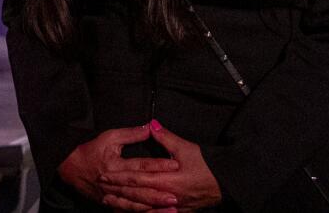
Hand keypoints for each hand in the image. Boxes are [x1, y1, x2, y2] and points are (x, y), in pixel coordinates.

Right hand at [57, 125, 180, 211]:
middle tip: (176, 195)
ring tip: (171, 208)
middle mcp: (114, 183)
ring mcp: (112, 196)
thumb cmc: (91, 151)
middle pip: (139, 189)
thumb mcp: (109, 137)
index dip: (158, 165)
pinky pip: (128, 211)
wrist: (71, 168)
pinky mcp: (112, 204)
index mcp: (115, 165)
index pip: (140, 165)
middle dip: (158, 193)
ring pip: (135, 204)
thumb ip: (130, 134)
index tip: (175, 165)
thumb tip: (149, 128)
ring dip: (153, 208)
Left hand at [97, 120, 221, 210]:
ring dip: (127, 205)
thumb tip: (151, 125)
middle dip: (119, 192)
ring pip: (145, 209)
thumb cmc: (207, 165)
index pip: (138, 179)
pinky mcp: (180, 212)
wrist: (227, 183)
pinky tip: (132, 210)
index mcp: (168, 180)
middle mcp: (169, 197)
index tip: (105, 174)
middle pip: (138, 196)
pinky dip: (142, 212)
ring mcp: (174, 207)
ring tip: (111, 202)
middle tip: (102, 189)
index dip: (120, 177)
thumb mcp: (186, 148)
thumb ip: (165, 138)